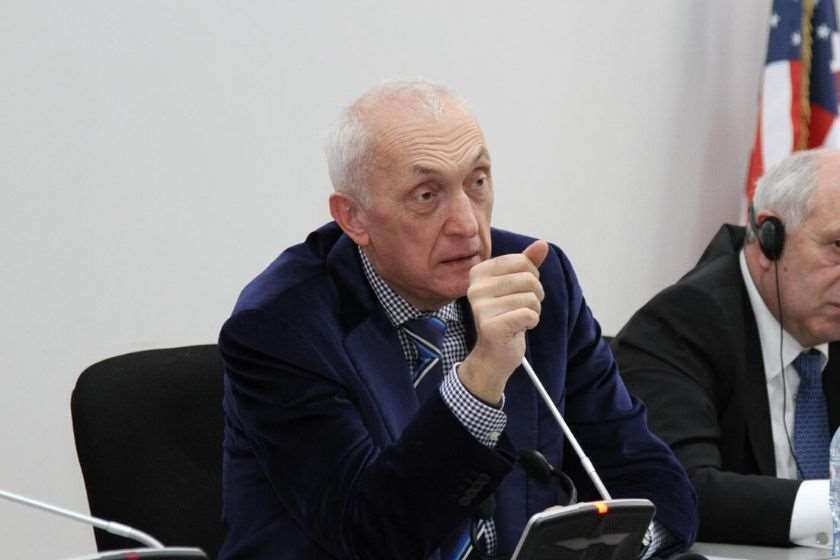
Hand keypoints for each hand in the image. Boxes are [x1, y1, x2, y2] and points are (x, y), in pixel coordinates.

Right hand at [458, 240, 548, 403]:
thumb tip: (542, 244)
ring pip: (531, 298)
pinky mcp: (491, 326)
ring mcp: (481, 308)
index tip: (522, 290)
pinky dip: (532, 322)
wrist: (494, 354)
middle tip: (524, 307)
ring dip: (534, 310)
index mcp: (478, 272)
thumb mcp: (516, 286)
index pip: (521, 261)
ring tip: (520, 319)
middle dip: (536, 295)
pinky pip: (529, 315)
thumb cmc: (506, 316)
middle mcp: (475, 288)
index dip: (532, 276)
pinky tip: (519, 328)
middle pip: (528, 279)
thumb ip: (528, 263)